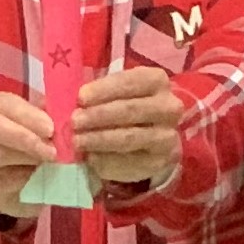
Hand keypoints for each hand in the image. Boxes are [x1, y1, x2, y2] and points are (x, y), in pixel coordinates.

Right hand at [0, 91, 60, 219]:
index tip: (50, 127)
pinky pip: (3, 179)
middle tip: (49, 143)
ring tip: (50, 157)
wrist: (22, 185)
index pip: (0, 102)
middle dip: (20, 134)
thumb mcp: (39, 127)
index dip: (25, 113)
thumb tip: (60, 110)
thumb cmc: (30, 146)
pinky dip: (25, 176)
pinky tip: (40, 174)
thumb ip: (45, 117)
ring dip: (27, 155)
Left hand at [72, 66, 183, 187]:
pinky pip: (130, 163)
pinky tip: (91, 158)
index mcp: (156, 81)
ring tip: (78, 141)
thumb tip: (77, 103)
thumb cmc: (126, 105)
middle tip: (75, 121)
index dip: (104, 90)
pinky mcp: (160, 162)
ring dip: (99, 140)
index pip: (130, 82)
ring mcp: (167, 136)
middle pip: (130, 110)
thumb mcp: (118, 90)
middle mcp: (168, 107)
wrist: (152, 134)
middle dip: (98, 116)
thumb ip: (101, 93)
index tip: (81, 98)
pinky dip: (107, 160)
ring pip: (129, 138)